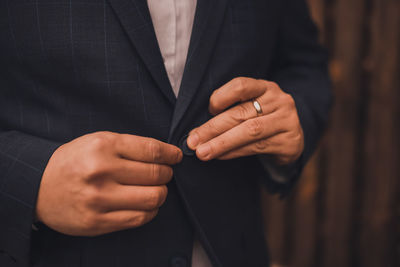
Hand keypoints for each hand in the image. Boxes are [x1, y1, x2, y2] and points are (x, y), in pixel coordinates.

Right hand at [36, 132, 181, 235]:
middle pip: (157, 174)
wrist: (38, 186)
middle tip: (164, 173)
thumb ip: (130, 146)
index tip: (177, 156)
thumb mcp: (97, 141)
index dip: (171, 154)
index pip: (152, 150)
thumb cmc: (74, 161)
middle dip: (167, 173)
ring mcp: (99, 199)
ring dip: (161, 193)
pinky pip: (140, 218)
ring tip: (155, 188)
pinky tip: (146, 204)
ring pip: (153, 198)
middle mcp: (101, 172)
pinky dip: (150, 210)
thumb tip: (165, 154)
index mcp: (103, 146)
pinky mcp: (98, 222)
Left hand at [187, 77, 303, 165]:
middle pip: (241, 113)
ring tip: (203, 152)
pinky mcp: (289, 142)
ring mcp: (287, 121)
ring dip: (221, 143)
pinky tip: (220, 156)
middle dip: (213, 128)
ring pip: (249, 131)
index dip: (221, 96)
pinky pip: (256, 147)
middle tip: (192, 141)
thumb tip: (197, 132)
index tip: (208, 110)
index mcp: (265, 87)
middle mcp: (279, 101)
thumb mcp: (251, 108)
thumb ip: (230, 111)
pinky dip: (234, 152)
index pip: (241, 86)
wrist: (293, 139)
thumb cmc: (262, 120)